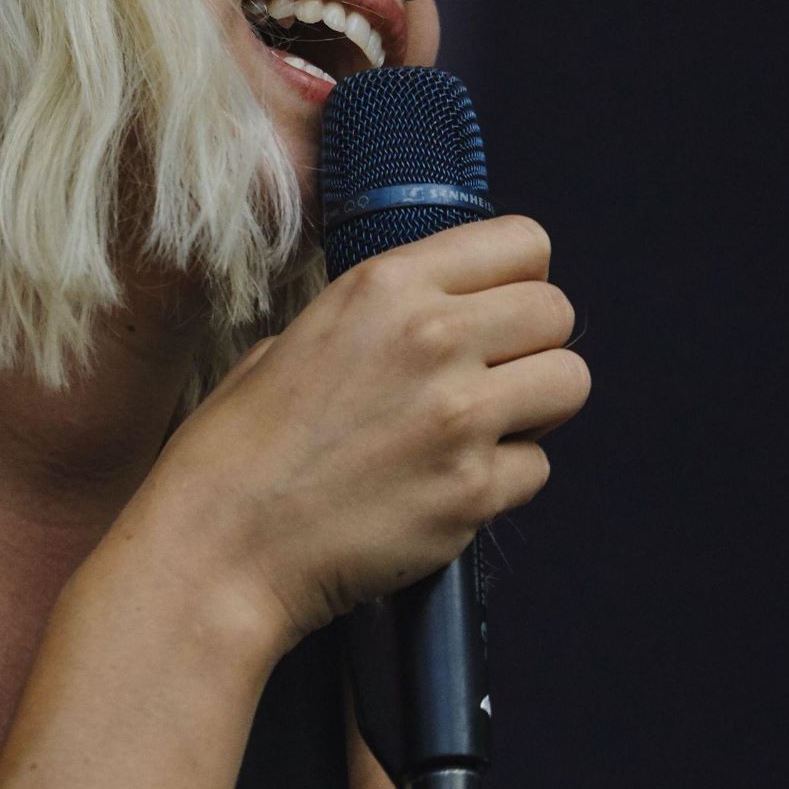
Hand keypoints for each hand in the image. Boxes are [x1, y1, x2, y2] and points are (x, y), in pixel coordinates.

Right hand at [146, 215, 590, 654]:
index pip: (524, 243)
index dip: (517, 278)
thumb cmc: (238, 447)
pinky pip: (537, 468)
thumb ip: (381, 318)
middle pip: (558, 311)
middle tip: (488, 376)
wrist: (220, 546)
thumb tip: (444, 317)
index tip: (494, 308)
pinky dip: (503, 480)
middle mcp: (432, 339)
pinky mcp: (473, 493)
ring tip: (477, 430)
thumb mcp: (295, 339)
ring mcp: (459, 418)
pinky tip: (444, 486)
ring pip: (569, 383)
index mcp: (384, 287)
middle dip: (531, 343)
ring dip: (534, 407)